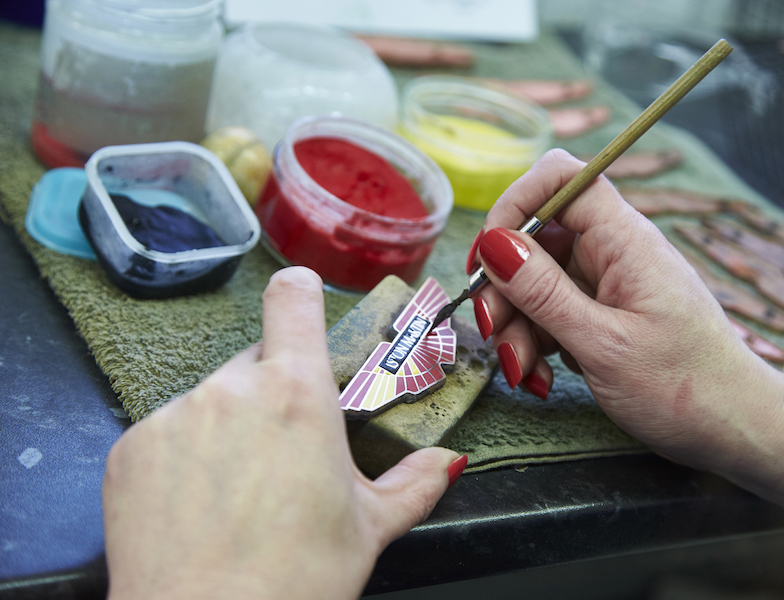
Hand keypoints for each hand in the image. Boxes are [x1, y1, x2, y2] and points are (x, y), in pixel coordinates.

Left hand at [102, 267, 462, 599]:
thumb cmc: (293, 581)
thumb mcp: (369, 528)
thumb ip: (415, 482)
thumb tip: (448, 462)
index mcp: (295, 393)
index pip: (292, 299)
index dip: (300, 294)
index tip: (302, 300)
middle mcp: (230, 390)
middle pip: (257, 361)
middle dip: (273, 392)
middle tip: (285, 452)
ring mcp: (173, 416)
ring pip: (212, 398)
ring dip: (229, 426)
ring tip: (240, 491)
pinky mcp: (131, 447)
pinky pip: (168, 431)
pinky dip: (184, 455)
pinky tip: (200, 505)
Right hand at [469, 149, 783, 473]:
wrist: (736, 429)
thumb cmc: (685, 388)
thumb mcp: (603, 344)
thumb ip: (544, 293)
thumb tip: (492, 243)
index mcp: (625, 240)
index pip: (560, 177)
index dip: (515, 203)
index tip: (488, 256)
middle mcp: (614, 252)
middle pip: (536, 238)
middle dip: (504, 286)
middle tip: (493, 333)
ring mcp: (607, 283)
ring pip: (536, 281)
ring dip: (516, 325)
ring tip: (524, 372)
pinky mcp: (603, 314)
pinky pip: (552, 312)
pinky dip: (536, 342)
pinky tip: (542, 377)